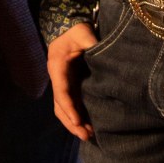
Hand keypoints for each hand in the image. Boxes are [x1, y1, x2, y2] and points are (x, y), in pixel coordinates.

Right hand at [47, 23, 96, 140]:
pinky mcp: (70, 85)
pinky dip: (77, 115)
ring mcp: (63, 83)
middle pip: (60, 105)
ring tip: (89, 135)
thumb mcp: (83, 34)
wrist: (68, 26)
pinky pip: (71, 104)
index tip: (78, 121)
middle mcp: (58, 78)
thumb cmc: (75, 30)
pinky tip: (88, 124)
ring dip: (74, 122)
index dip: (69, 107)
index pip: (61, 91)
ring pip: (64, 108)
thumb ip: (92, 44)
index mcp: (57, 67)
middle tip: (86, 136)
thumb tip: (106, 56)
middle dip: (71, 122)